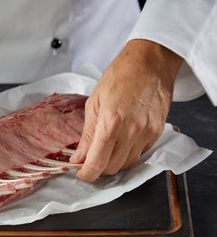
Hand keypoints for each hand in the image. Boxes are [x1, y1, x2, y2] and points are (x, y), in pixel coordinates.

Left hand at [70, 39, 182, 181]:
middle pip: (111, 168)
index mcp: (111, 123)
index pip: (97, 163)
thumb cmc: (120, 77)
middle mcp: (131, 132)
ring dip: (113, 163)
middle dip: (97, 168)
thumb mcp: (94, 103)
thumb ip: (87, 135)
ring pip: (127, 165)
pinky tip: (121, 142)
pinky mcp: (157, 133)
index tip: (80, 172)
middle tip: (89, 158)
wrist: (150, 62)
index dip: (86, 174)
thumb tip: (79, 157)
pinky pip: (140, 154)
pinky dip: (127, 154)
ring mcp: (147, 133)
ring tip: (105, 149)